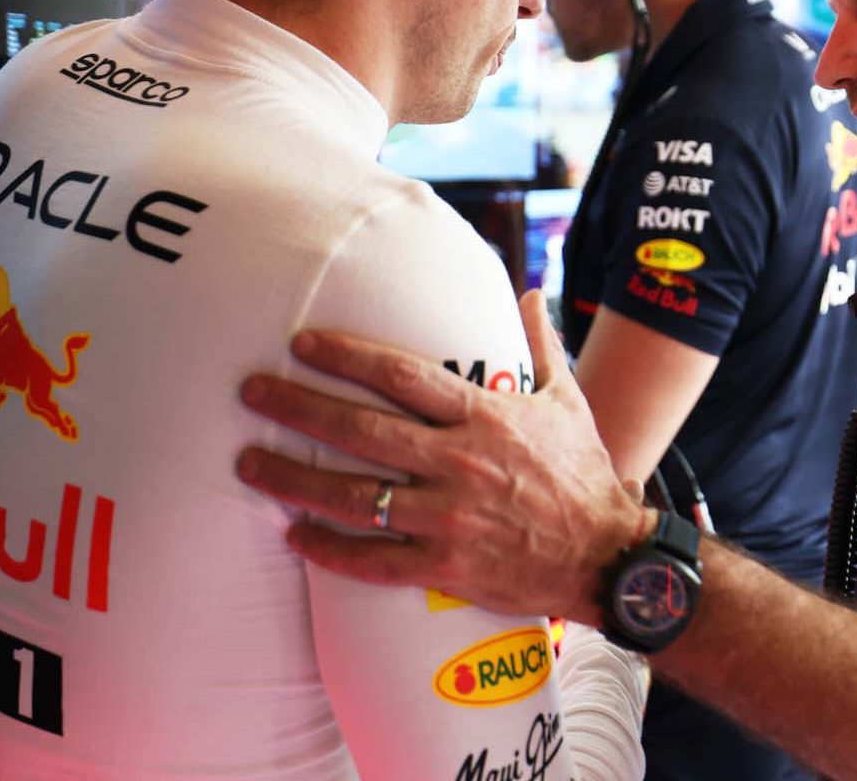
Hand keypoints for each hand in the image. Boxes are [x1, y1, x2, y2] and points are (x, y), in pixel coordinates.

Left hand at [235, 291, 653, 623]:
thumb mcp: (568, 401)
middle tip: (250, 392)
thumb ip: (540, 345)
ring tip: (249, 464)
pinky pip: (374, 559)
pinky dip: (329, 549)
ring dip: (294, 479)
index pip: (403, 375)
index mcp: (486, 416)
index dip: (348, 355)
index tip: (302, 342)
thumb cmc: (584, 474)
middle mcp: (460, 463)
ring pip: (355, 496)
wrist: (608, 555)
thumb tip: (531, 290)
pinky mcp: (446, 566)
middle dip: (298, 408)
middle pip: (362, 429)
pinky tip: (294, 536)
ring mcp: (449, 517)